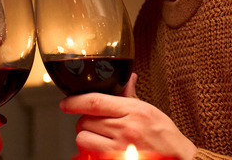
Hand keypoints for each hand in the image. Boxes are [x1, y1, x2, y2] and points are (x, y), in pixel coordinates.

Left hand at [60, 73, 197, 159]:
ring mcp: (120, 148)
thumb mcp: (150, 111)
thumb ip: (132, 96)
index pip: (95, 102)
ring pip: (84, 139)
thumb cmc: (166, 137)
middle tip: (96, 124)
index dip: (74, 101)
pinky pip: (90, 154)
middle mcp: (125, 129)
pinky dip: (92, 151)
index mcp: (134, 111)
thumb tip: (128, 78)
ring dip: (86, 137)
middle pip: (85, 121)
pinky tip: (103, 148)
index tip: (65, 103)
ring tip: (99, 137)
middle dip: (85, 121)